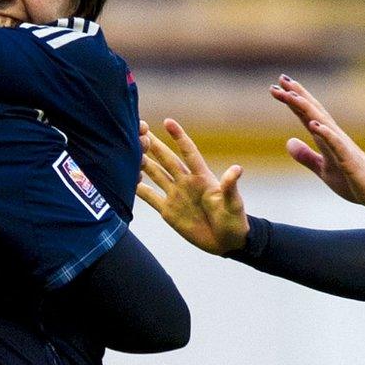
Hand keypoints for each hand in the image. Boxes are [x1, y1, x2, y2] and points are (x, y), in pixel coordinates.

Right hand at [138, 117, 248, 254]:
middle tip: (139, 128)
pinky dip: (139, 190)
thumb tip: (237, 169)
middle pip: (166, 159)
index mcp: (202, 178)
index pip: (188, 152)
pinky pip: (151, 197)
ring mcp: (176, 196)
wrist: (227, 242)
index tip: (167, 121)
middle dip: (153, 144)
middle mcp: (186, 183)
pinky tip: (127, 181)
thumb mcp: (234, 203)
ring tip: (128, 150)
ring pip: (156, 174)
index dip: (178, 137)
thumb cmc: (234, 221)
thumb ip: (230, 187)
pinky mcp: (169, 211)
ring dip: (143, 162)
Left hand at [271, 75, 364, 210]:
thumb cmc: (352, 180)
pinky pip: (336, 145)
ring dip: (306, 108)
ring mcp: (342, 146)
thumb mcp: (322, 169)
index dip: (292, 101)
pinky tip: (313, 125)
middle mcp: (334, 137)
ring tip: (291, 96)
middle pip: (312, 111)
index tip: (276, 87)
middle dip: (296, 95)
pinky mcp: (349, 160)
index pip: (306, 115)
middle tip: (280, 79)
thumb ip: (306, 156)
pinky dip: (325, 134)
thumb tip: (288, 142)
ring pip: (322, 122)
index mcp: (326, 139)